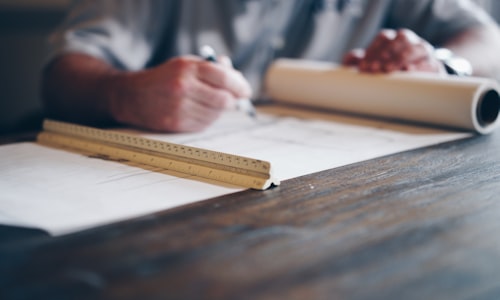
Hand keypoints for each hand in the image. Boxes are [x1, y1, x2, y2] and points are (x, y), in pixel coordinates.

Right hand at [109, 55, 251, 131]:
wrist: (132, 96)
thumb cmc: (163, 78)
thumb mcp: (184, 64)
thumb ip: (211, 67)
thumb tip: (236, 74)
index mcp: (187, 68)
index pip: (224, 78)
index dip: (240, 85)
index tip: (246, 91)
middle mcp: (183, 87)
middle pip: (224, 99)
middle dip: (232, 100)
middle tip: (234, 99)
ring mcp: (179, 108)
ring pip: (215, 114)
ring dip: (219, 110)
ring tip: (210, 103)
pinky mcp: (176, 124)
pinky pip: (204, 124)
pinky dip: (208, 119)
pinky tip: (199, 111)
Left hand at [342, 28, 445, 73]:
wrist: (418, 82)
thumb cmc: (389, 73)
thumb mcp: (372, 66)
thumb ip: (359, 61)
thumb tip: (352, 58)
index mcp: (394, 38)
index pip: (383, 38)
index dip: (373, 50)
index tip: (364, 66)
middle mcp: (410, 41)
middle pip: (400, 39)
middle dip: (386, 53)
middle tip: (374, 68)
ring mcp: (424, 51)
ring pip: (416, 48)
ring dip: (400, 58)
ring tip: (388, 69)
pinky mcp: (434, 65)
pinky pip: (429, 63)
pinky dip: (418, 67)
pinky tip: (408, 72)